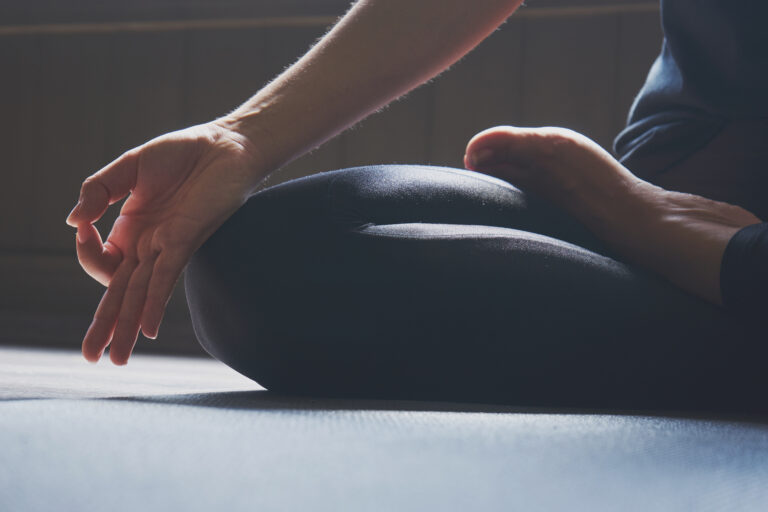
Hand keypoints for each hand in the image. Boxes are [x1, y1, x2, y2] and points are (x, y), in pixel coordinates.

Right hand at [67, 122, 263, 364]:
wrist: (225, 144)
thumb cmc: (183, 154)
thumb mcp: (129, 168)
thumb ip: (98, 190)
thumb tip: (71, 222)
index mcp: (132, 229)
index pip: (100, 260)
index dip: (84, 252)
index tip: (82, 227)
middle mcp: (149, 245)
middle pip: (120, 293)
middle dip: (104, 326)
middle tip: (89, 358)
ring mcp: (167, 246)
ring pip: (139, 294)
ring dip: (125, 327)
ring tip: (116, 360)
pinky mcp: (186, 240)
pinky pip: (165, 278)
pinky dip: (153, 303)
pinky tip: (147, 329)